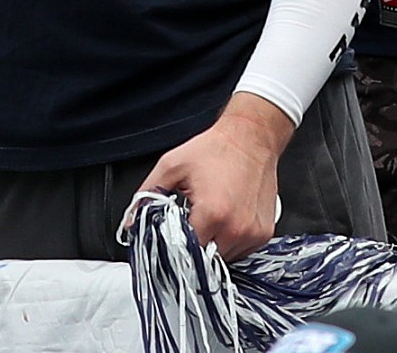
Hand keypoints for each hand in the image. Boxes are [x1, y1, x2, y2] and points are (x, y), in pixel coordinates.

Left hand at [135, 99, 287, 259]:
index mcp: (212, 213)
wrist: (251, 137)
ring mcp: (252, 233)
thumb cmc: (215, 150)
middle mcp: (236, 228)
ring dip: (212, 244)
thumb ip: (148, 194)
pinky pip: (241, 251)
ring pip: (223, 258)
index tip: (172, 236)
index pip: (186, 252)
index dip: (174, 246)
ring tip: (210, 216)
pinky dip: (230, 241)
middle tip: (191, 221)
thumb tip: (132, 220)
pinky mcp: (263, 234)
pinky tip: (226, 219)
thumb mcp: (172, 166)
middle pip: (204, 258)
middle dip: (193, 245)